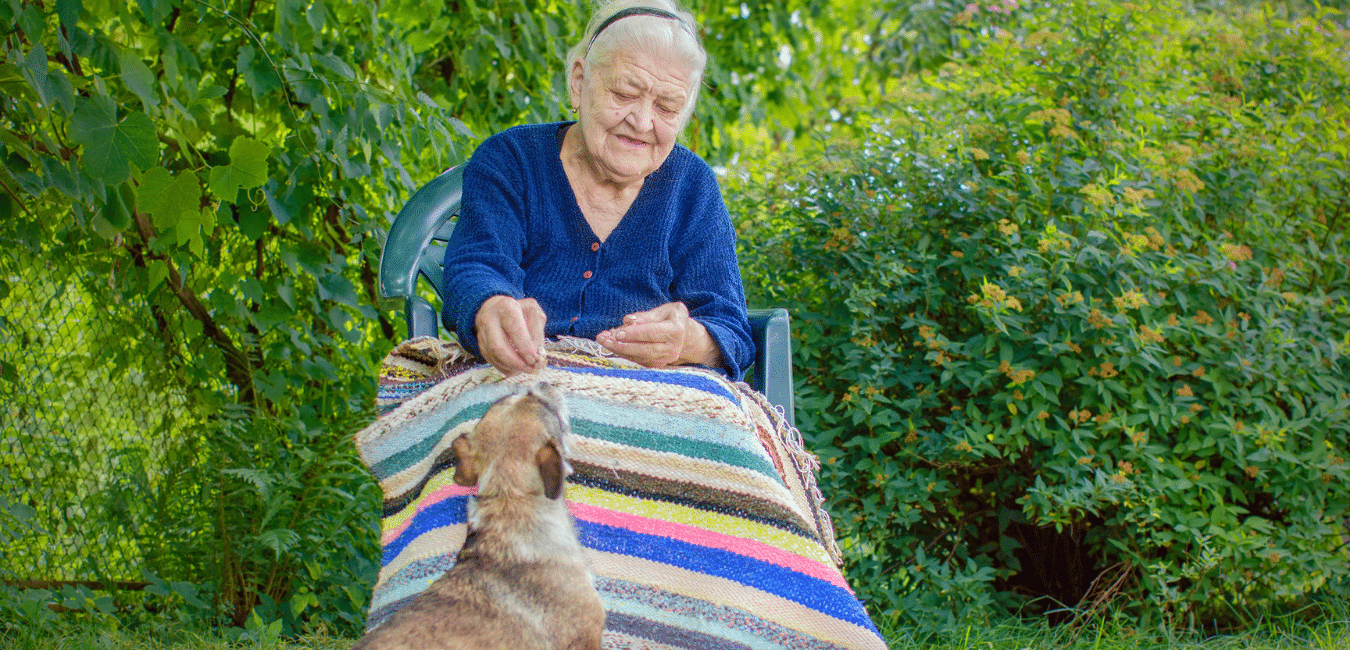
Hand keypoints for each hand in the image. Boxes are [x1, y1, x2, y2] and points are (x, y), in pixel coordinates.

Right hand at [474, 295, 546, 375]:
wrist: (497, 307)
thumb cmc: (519, 311)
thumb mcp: (533, 313)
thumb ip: (537, 332)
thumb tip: (537, 355)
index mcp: (506, 307)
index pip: (514, 329)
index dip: (525, 347)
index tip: (535, 359)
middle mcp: (490, 319)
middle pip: (498, 346)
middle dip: (516, 362)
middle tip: (530, 368)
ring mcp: (482, 332)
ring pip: (493, 356)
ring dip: (511, 367)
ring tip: (525, 369)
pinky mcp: (480, 343)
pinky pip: (490, 359)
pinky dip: (504, 367)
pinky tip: (515, 369)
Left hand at [596, 302, 722, 368]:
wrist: (686, 336)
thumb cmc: (672, 318)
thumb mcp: (664, 310)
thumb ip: (646, 315)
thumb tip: (627, 321)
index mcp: (676, 330)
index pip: (652, 333)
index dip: (634, 334)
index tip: (617, 333)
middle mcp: (672, 348)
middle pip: (644, 349)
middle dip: (622, 345)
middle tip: (603, 339)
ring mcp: (665, 359)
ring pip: (639, 357)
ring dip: (619, 350)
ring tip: (603, 341)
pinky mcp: (658, 365)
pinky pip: (638, 360)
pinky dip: (623, 353)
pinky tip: (611, 345)